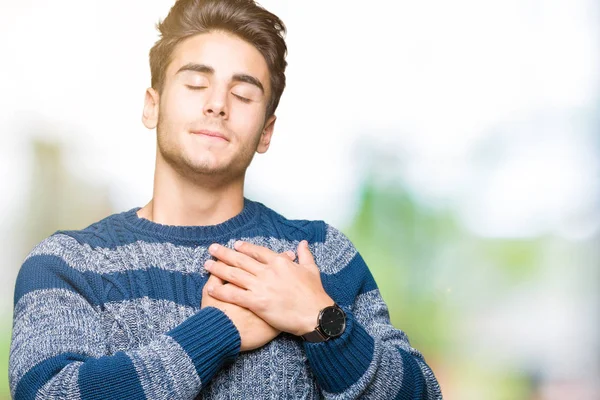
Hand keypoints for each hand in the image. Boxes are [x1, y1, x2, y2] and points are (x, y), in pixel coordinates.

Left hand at [204, 240, 333, 335]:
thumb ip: (305, 255)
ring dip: (218, 269)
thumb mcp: (312, 270)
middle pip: (241, 260)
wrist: (315, 314)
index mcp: (280, 262)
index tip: (235, 244)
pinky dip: (221, 292)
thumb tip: (302, 243)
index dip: (245, 248)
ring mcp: (261, 286)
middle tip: (212, 248)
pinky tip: (210, 289)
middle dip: (225, 253)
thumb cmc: (315, 294)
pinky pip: (234, 295)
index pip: (258, 252)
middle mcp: (268, 272)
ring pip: (234, 275)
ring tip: (207, 264)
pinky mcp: (257, 302)